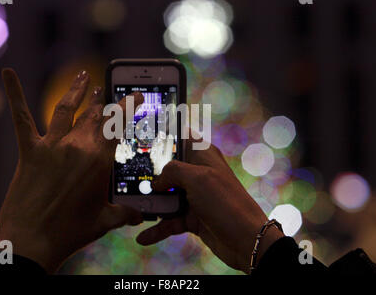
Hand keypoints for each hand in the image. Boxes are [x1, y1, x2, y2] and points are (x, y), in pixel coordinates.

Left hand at [0, 68, 142, 272]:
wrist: (32, 244)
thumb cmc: (71, 233)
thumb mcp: (104, 221)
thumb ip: (125, 214)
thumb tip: (140, 217)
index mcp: (99, 161)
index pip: (118, 126)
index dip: (128, 106)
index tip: (136, 95)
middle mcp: (78, 147)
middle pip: (95, 115)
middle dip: (103, 100)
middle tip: (105, 88)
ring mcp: (52, 147)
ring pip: (67, 109)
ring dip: (77, 91)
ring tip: (82, 76)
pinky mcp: (29, 152)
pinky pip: (22, 118)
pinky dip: (15, 94)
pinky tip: (8, 73)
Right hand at [136, 138, 283, 273]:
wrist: (246, 241)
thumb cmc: (226, 203)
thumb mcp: (197, 178)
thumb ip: (172, 171)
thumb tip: (156, 181)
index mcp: (203, 155)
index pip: (182, 136)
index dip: (165, 134)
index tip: (143, 134)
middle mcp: (198, 174)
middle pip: (167, 169)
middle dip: (149, 175)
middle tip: (129, 177)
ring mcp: (194, 196)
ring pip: (165, 196)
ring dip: (150, 204)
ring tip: (132, 209)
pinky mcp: (192, 217)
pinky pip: (169, 220)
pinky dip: (157, 228)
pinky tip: (143, 236)